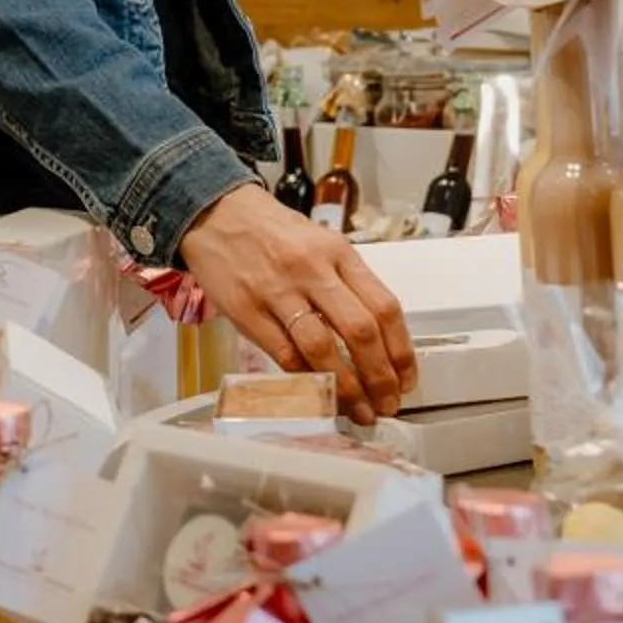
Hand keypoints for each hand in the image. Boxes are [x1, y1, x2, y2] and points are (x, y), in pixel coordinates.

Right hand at [178, 185, 416, 424]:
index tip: (406, 381)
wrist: (216, 213)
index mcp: (338, 252)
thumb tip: (378, 341)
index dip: (401, 353)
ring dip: (346, 388)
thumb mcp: (321, 243)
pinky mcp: (245, 310)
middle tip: (387, 404)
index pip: (384, 307)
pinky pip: (283, 353)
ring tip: (358, 410)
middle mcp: (312, 270)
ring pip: (322, 348)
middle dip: (380, 377)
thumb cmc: (273, 231)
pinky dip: (306, 379)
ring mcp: (277, 290)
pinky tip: (319, 393)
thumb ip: (348, 284)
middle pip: (360, 331)